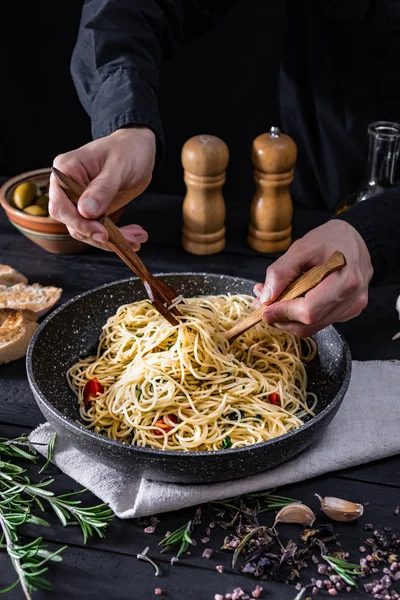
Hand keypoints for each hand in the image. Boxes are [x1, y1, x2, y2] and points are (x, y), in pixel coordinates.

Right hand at [49, 126, 155, 249]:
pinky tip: (135, 236)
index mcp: (66, 170)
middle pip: (72, 223)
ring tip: (138, 238)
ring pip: (87, 231)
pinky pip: (99, 230)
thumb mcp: (118, 166)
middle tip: (127, 241)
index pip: (61, 206)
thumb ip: (102, 188)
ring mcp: (79, 201)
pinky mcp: (93, 211)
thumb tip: (85, 211)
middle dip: (100, 236)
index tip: (103, 233)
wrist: (138, 149)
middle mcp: (67, 188)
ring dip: (113, 240)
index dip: (80, 223)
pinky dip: (117, 236)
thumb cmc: (127, 150)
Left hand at [253, 220, 372, 336]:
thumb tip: (266, 297)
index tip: (264, 308)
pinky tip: (291, 300)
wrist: (356, 238)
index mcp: (345, 280)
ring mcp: (352, 308)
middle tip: (262, 304)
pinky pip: (319, 321)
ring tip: (274, 299)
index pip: (309, 310)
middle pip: (309, 324)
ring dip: (288, 319)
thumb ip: (281, 272)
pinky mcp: (348, 311)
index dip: (283, 313)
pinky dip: (300, 316)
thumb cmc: (331, 239)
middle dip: (281, 318)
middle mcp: (352, 299)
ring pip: (312, 327)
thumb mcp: (301, 248)